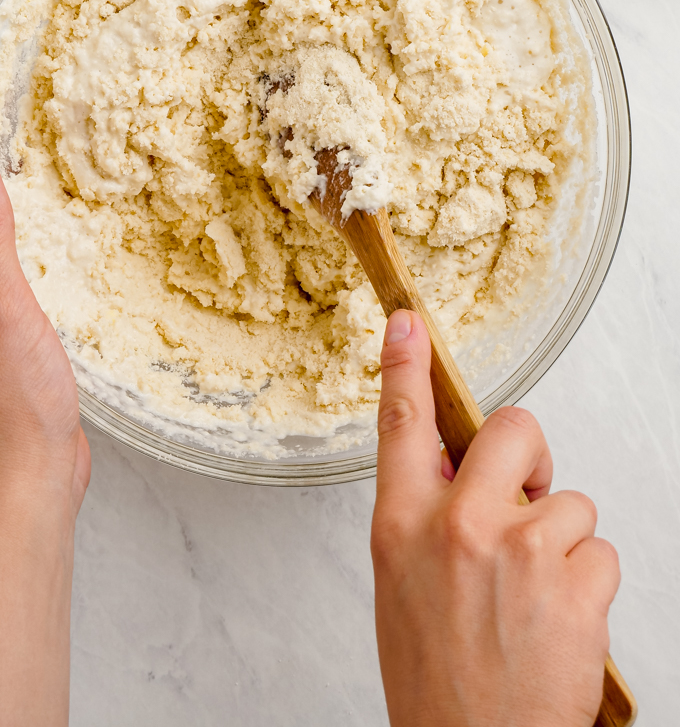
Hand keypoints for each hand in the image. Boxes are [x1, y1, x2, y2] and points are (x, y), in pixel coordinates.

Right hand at [372, 310, 619, 726]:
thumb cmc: (437, 678)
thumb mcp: (401, 586)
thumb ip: (425, 518)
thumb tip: (458, 469)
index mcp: (402, 526)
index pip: (401, 425)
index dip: (405, 366)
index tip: (410, 323)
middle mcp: (458, 525)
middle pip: (514, 430)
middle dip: (532, 455)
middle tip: (527, 496)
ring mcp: (520, 550)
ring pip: (571, 501)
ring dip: (563, 543)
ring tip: (537, 599)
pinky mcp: (576, 581)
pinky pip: (601, 550)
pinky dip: (589, 584)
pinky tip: (561, 622)